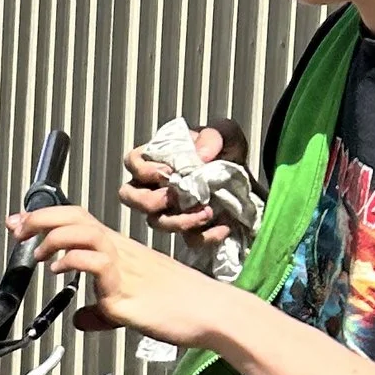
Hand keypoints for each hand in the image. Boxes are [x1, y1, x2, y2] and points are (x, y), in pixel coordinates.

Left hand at [7, 202, 230, 349]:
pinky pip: (96, 262)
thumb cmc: (179, 308)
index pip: (78, 221)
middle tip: (15, 228)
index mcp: (119, 250)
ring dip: (52, 236)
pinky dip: (72, 260)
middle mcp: (119, 250)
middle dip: (39, 217)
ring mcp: (124, 265)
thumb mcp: (129, 309)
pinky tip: (58, 270)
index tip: (18, 223)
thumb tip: (80, 320)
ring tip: (37, 254)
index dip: (46, 217)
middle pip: (76, 216)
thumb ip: (101, 312)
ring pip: (83, 231)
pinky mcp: (128, 286)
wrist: (212, 313)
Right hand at [123, 124, 228, 239]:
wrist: (244, 175)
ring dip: (179, 221)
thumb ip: (212, 138)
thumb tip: (201, 156)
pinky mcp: (189, 228)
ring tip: (207, 211)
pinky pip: (189, 240)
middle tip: (174, 196)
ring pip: (156, 223)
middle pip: (130, 198)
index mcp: (156, 160)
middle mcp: (155, 187)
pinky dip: (206, 236)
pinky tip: (223, 227)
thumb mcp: (223, 134)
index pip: (132, 163)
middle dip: (149, 201)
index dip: (144, 170)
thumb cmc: (224, 151)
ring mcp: (169, 210)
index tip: (168, 170)